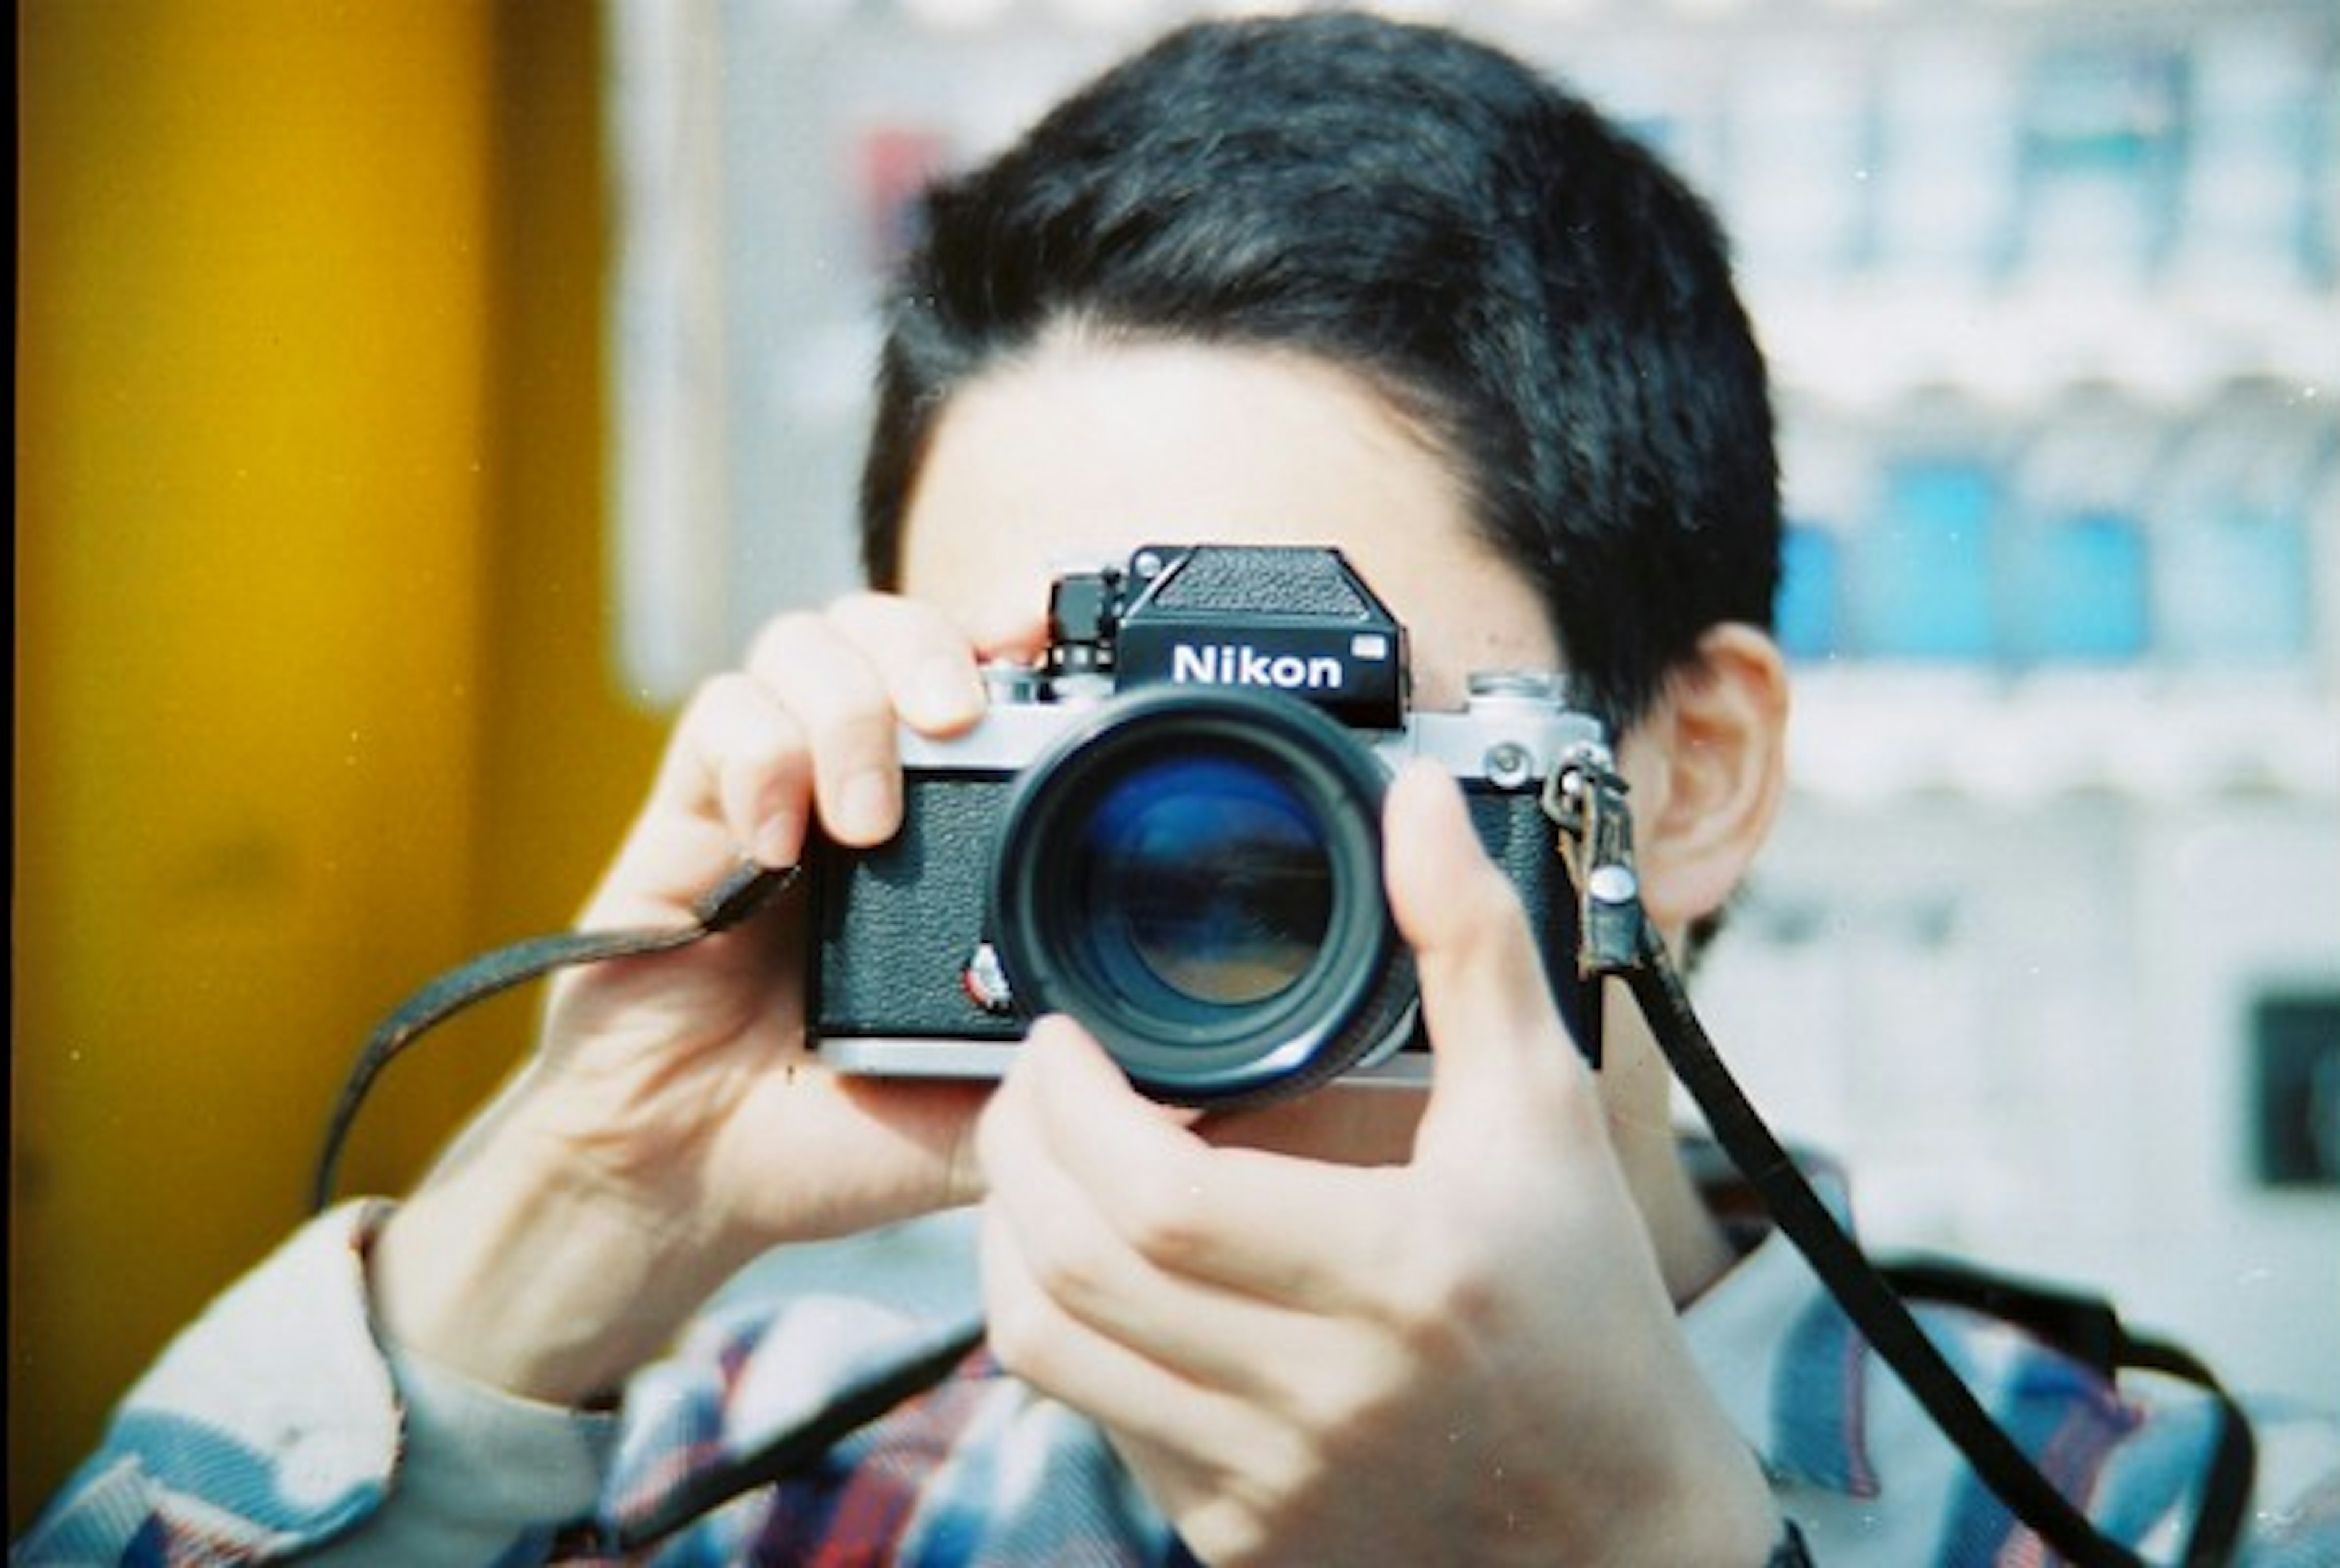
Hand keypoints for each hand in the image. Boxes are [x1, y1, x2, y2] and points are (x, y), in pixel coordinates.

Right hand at [372, 594, 999, 1402]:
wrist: (697, 1177)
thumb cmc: (841, 1133)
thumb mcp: (994, 1102)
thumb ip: (1078, 1063)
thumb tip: (1192, 1058)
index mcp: (946, 833)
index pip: (985, 680)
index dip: (1020, 637)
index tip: (1057, 639)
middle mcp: (857, 786)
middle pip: (896, 625)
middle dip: (937, 646)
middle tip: (959, 720)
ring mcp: (770, 790)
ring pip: (808, 641)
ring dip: (850, 704)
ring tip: (867, 818)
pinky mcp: (688, 811)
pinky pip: (720, 714)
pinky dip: (758, 756)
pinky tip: (777, 844)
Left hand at [975, 761, 1775, 1564]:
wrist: (1615, 1527)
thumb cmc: (1585, 1309)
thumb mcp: (1546, 1111)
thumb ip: (1474, 944)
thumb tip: (1416, 800)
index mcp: (1397, 1280)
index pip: (1157, 1203)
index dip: (1068, 1109)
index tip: (1062, 1039)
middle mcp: (1318, 1396)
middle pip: (1070, 1272)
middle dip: (1012, 1153)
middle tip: (1032, 1083)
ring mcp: (1265, 1482)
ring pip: (1047, 1353)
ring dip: (1012, 1240)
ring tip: (1045, 1166)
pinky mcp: (1233, 1538)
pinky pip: (1090, 1418)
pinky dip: (1067, 1329)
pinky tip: (1104, 1269)